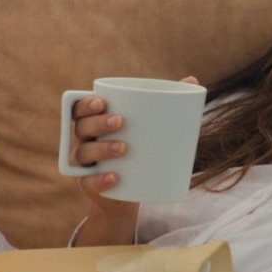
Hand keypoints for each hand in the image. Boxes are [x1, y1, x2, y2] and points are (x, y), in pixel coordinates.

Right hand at [70, 76, 198, 214]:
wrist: (133, 192)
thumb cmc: (141, 150)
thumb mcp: (151, 128)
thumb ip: (166, 103)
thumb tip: (192, 79)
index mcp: (95, 122)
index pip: (79, 108)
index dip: (85, 104)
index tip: (102, 102)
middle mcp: (84, 141)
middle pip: (81, 127)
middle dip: (98, 123)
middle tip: (120, 122)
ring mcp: (85, 165)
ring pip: (84, 153)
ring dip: (101, 148)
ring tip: (123, 148)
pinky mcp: (89, 186)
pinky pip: (89, 183)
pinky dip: (100, 180)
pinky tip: (114, 177)